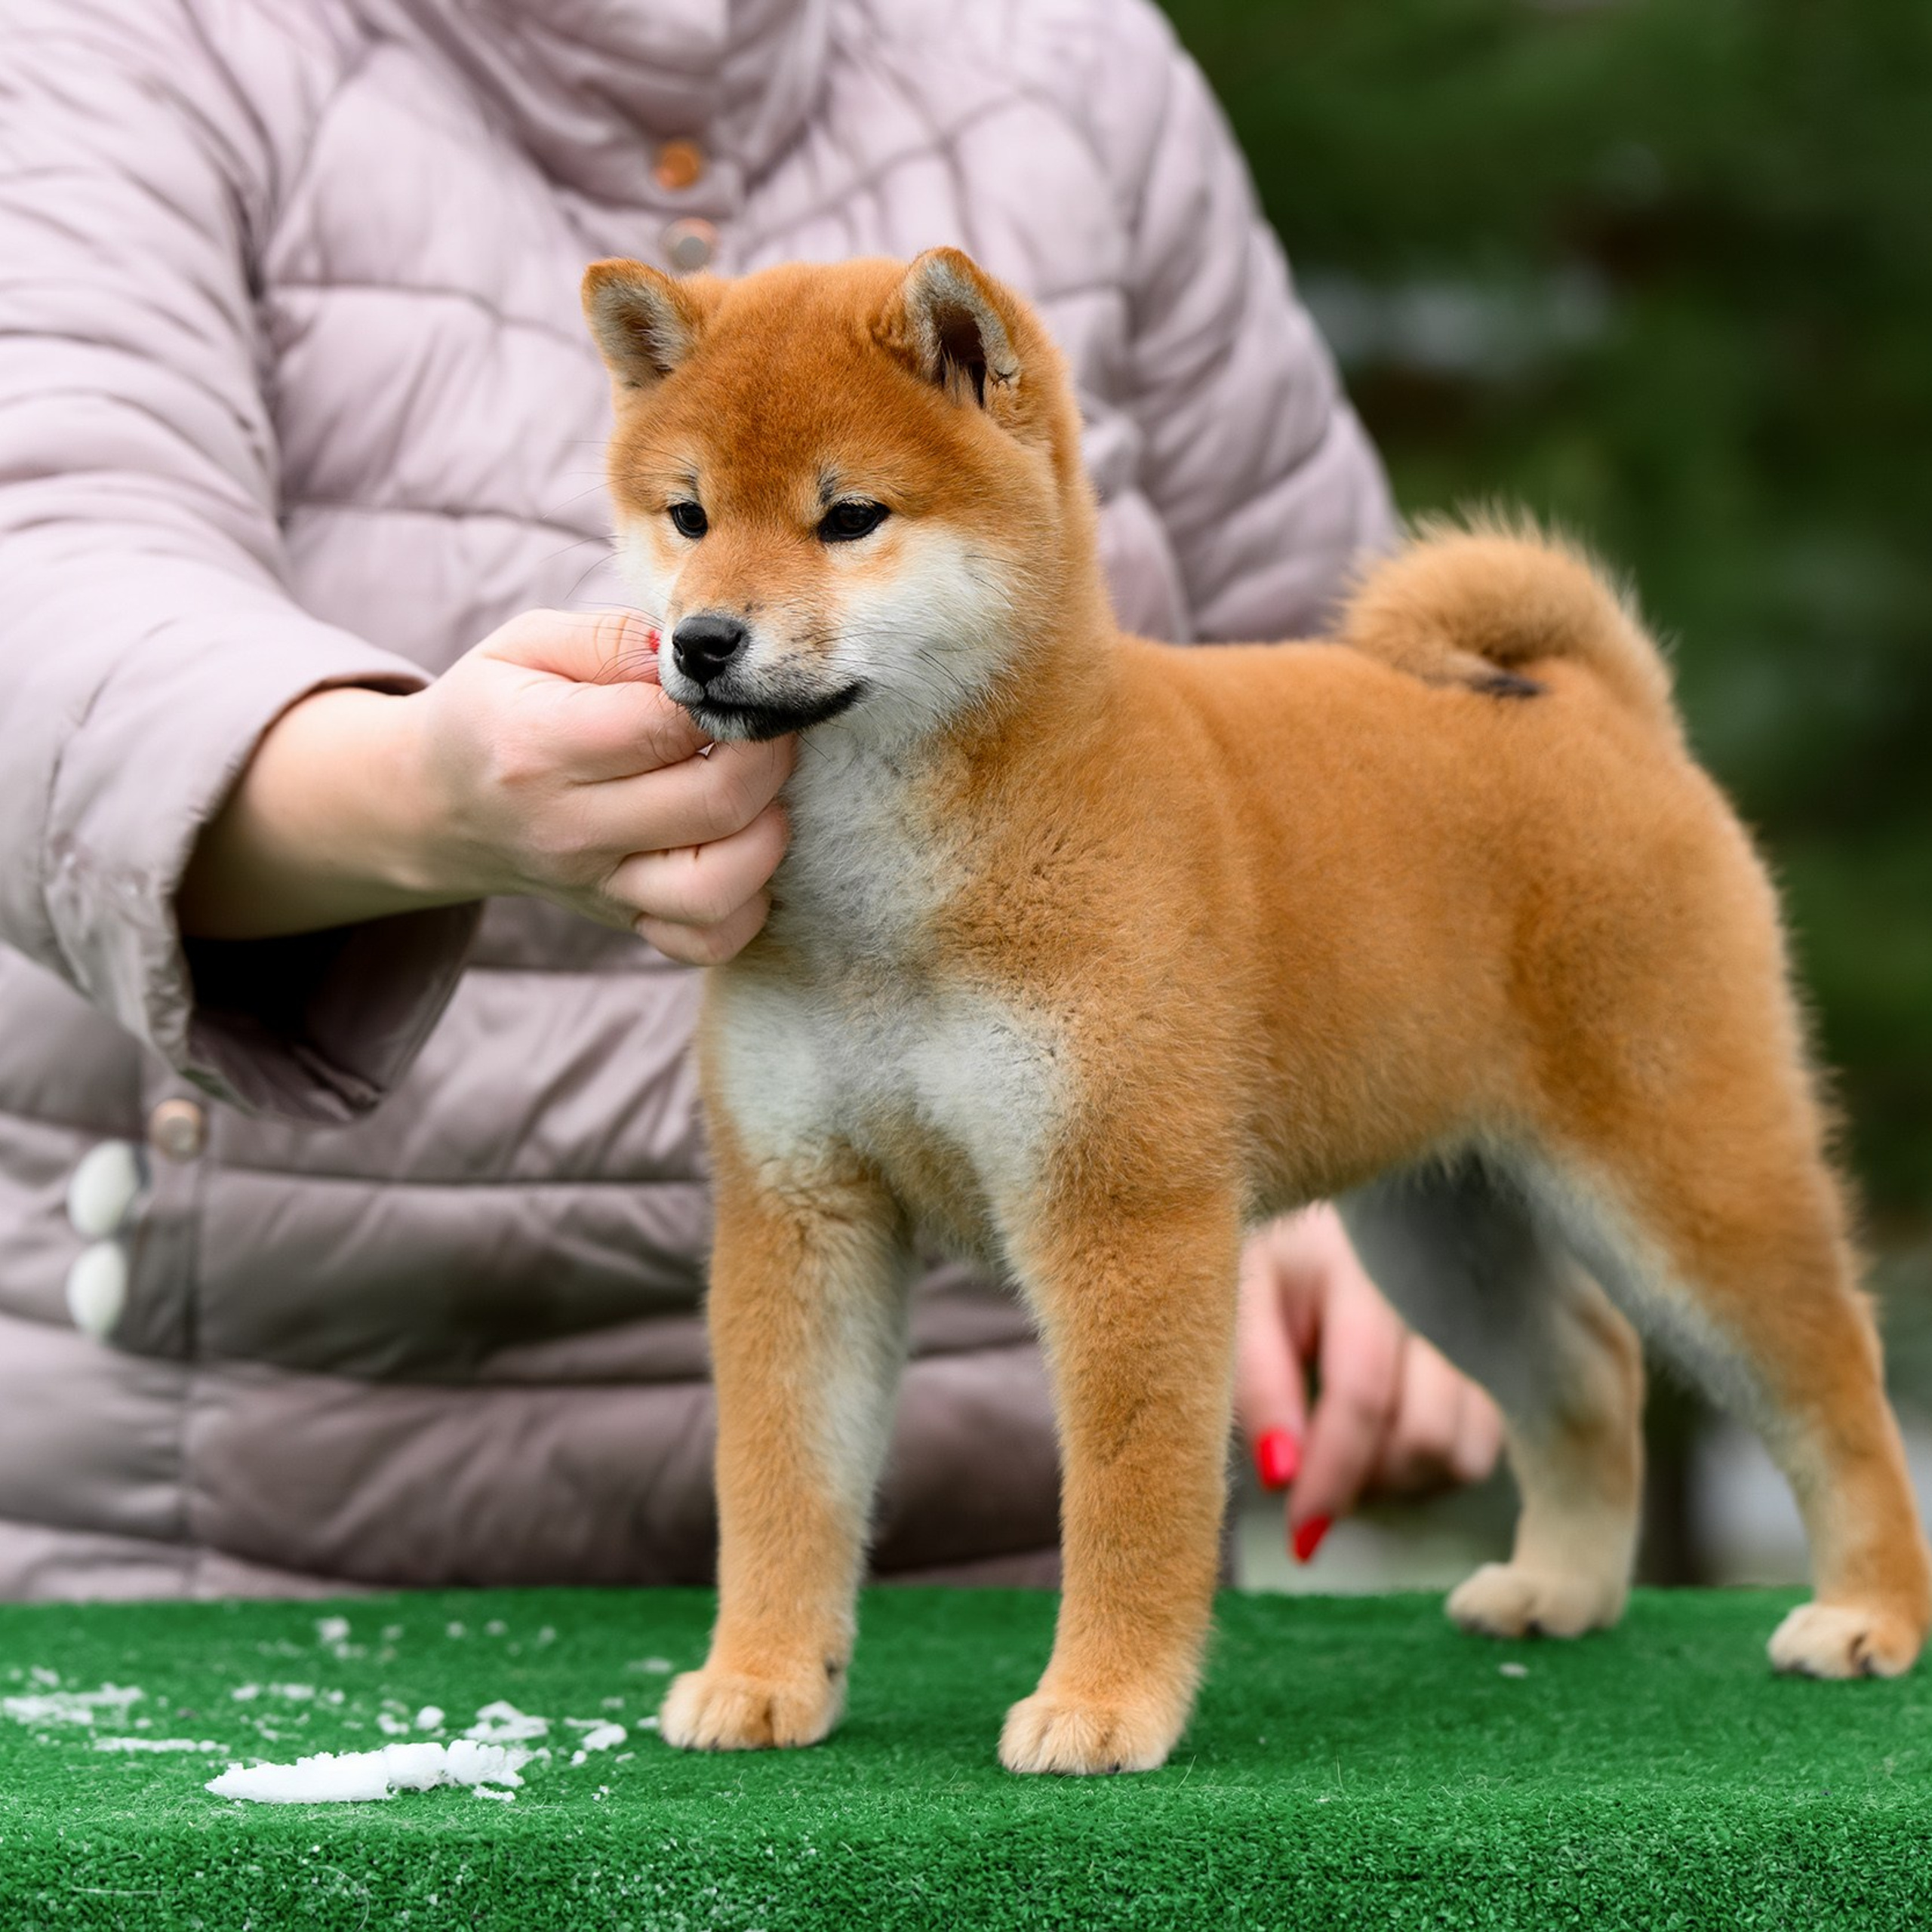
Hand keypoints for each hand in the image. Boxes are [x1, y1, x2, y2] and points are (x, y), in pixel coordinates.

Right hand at [179, 609, 793, 964]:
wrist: (437, 806)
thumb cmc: (496, 710)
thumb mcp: (528, 645)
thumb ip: (615, 639)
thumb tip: (697, 656)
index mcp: (538, 747)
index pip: (664, 727)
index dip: (723, 698)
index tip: (736, 678)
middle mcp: (569, 829)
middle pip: (713, 805)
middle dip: (768, 755)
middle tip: (769, 723)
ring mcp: (599, 886)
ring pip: (719, 891)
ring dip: (766, 835)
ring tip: (757, 790)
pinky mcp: (624, 920)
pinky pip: (708, 940)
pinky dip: (747, 905)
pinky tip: (738, 849)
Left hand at [1235, 1205, 1502, 1563]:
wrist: (1303, 1230)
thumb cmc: (1261, 1270)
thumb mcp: (1235, 1308)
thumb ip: (1258, 1384)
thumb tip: (1284, 1474)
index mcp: (1351, 1265)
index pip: (1362, 1390)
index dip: (1334, 1472)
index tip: (1303, 1533)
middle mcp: (1424, 1293)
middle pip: (1421, 1431)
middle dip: (1362, 1478)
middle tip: (1311, 1477)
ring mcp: (1464, 1325)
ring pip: (1461, 1446)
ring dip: (1398, 1476)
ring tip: (1345, 1453)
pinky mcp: (1483, 1357)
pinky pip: (1484, 1443)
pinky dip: (1435, 1467)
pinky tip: (1386, 1445)